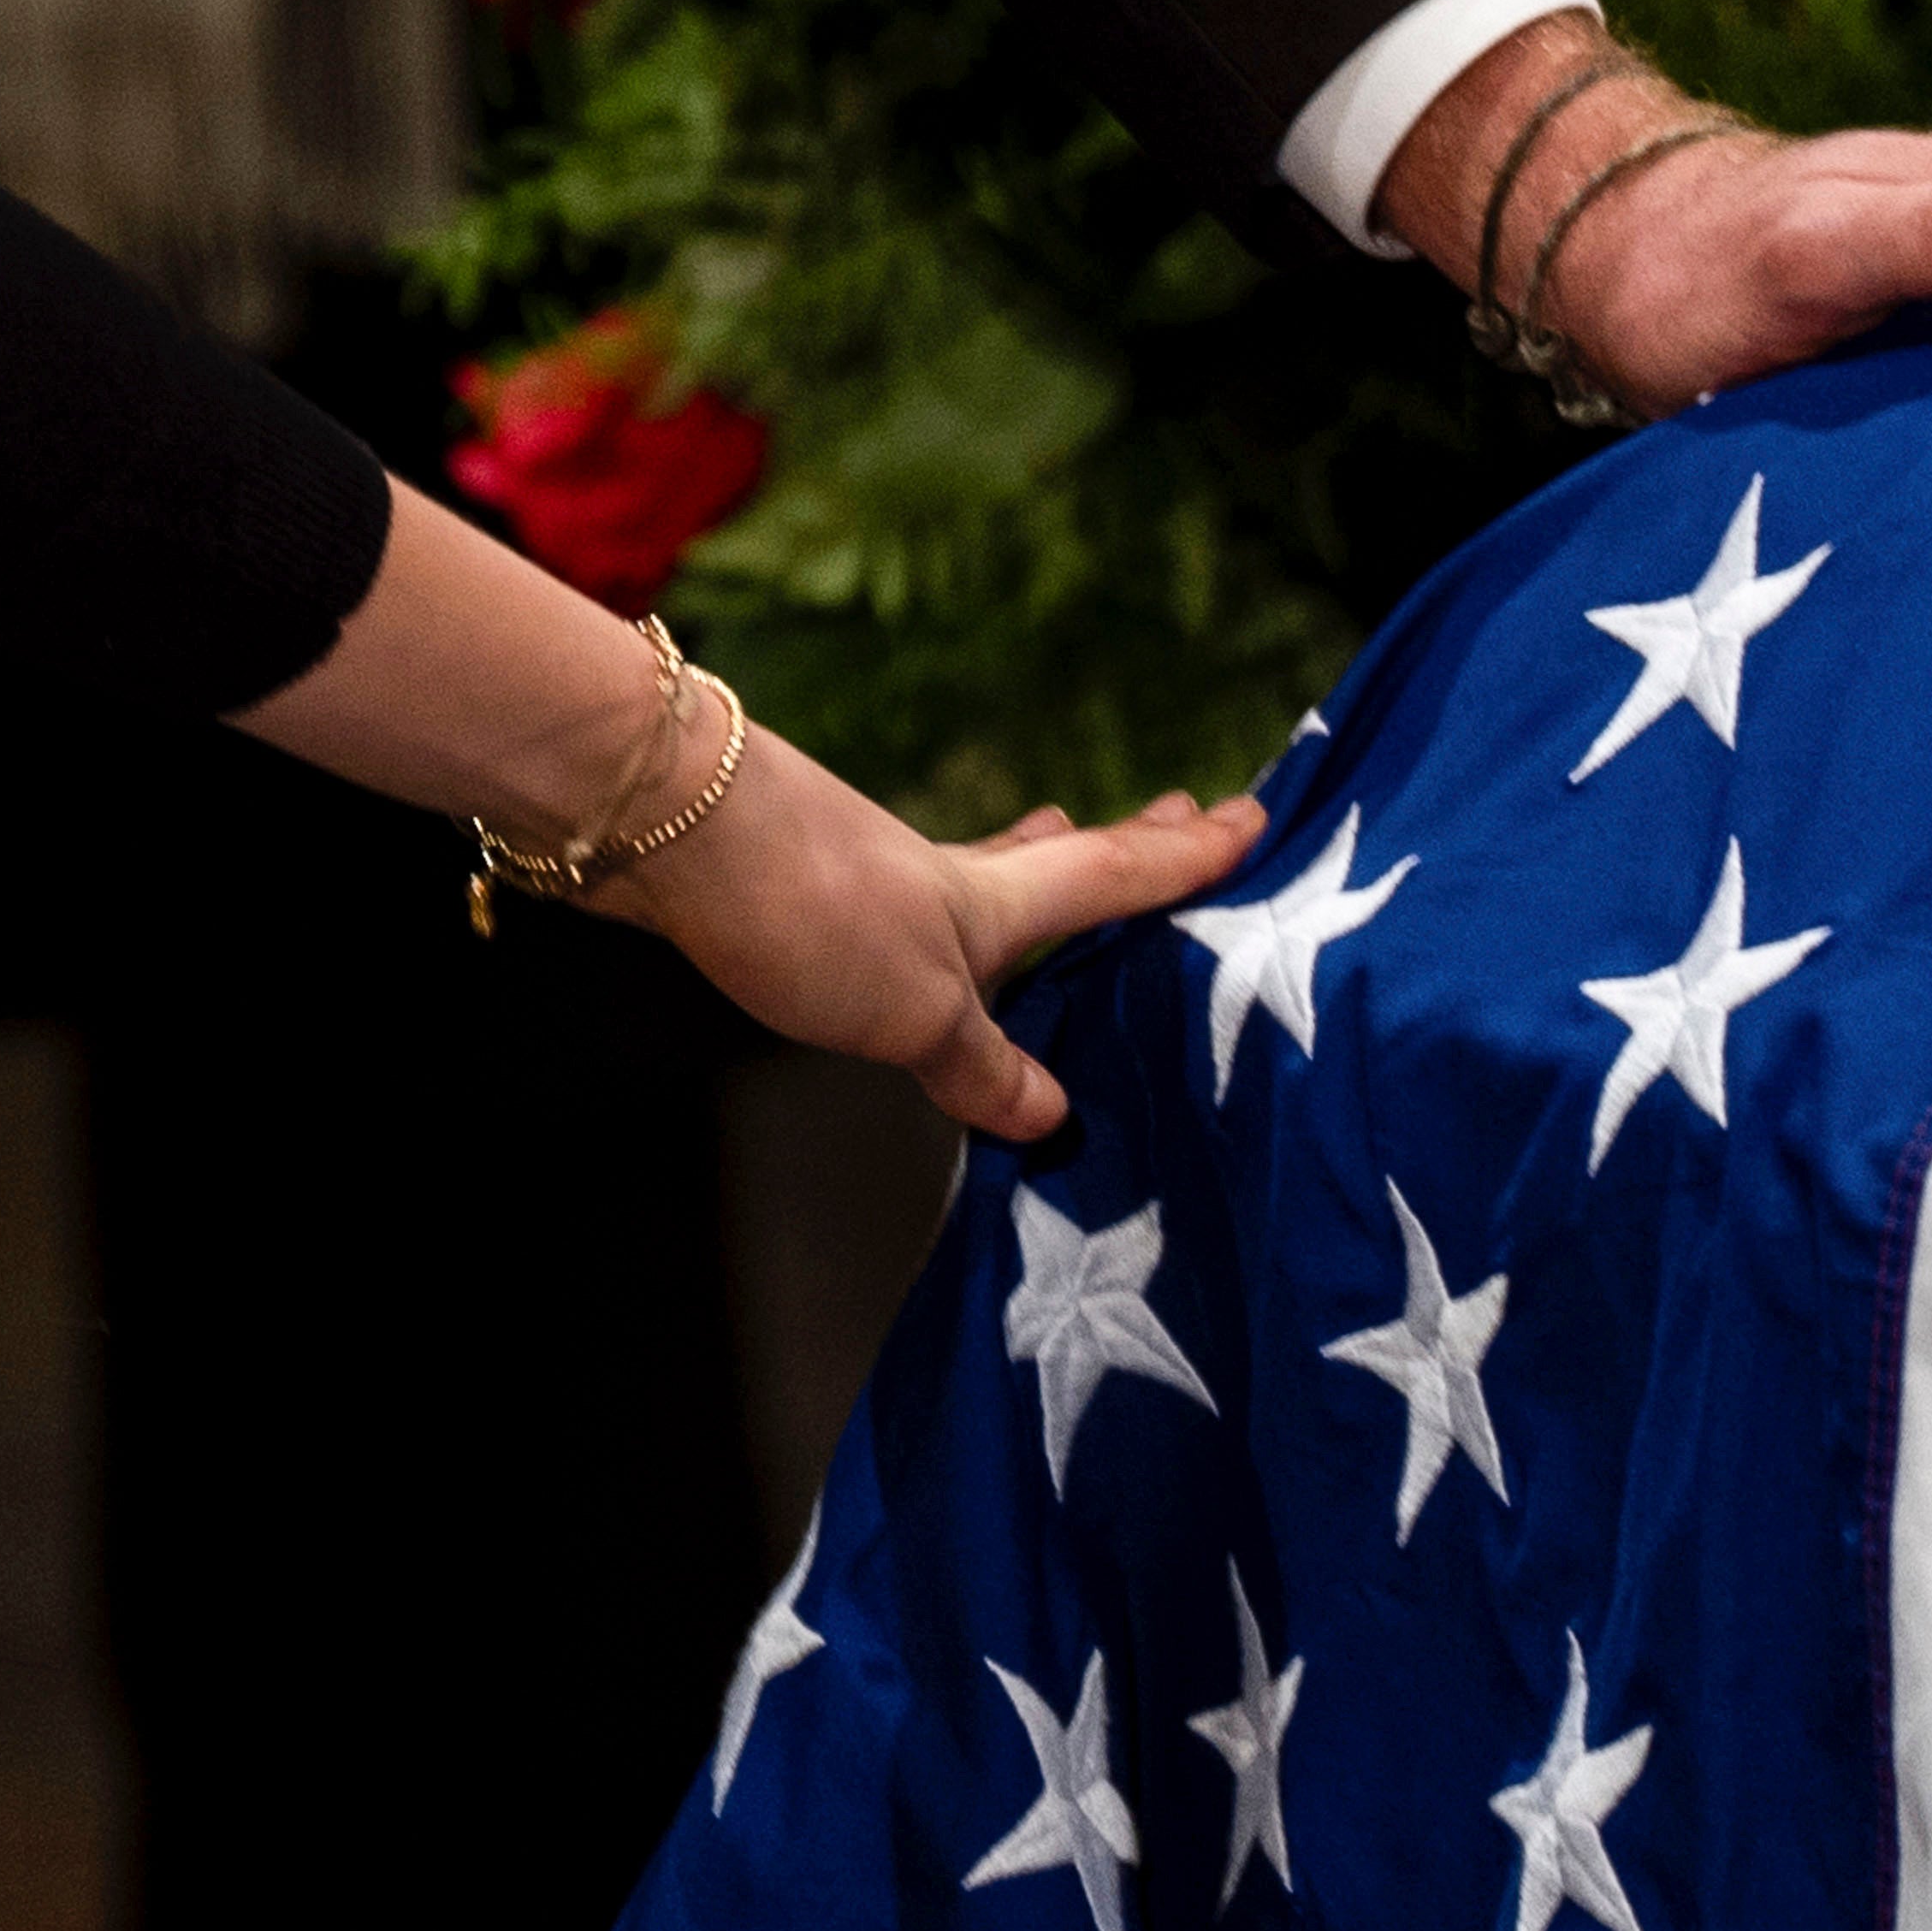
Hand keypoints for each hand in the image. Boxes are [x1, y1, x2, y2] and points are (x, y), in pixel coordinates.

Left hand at [594, 733, 1260, 1140]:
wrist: (674, 835)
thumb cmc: (820, 912)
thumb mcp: (920, 1011)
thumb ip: (983, 1064)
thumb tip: (1051, 1115)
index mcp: (1004, 900)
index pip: (1119, 877)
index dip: (1188, 859)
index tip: (1257, 818)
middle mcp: (955, 881)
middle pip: (1062, 860)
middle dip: (1126, 844)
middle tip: (1182, 815)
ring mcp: (885, 882)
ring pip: (987, 876)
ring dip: (1034, 867)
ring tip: (1062, 843)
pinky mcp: (818, 897)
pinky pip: (919, 910)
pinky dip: (950, 910)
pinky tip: (922, 934)